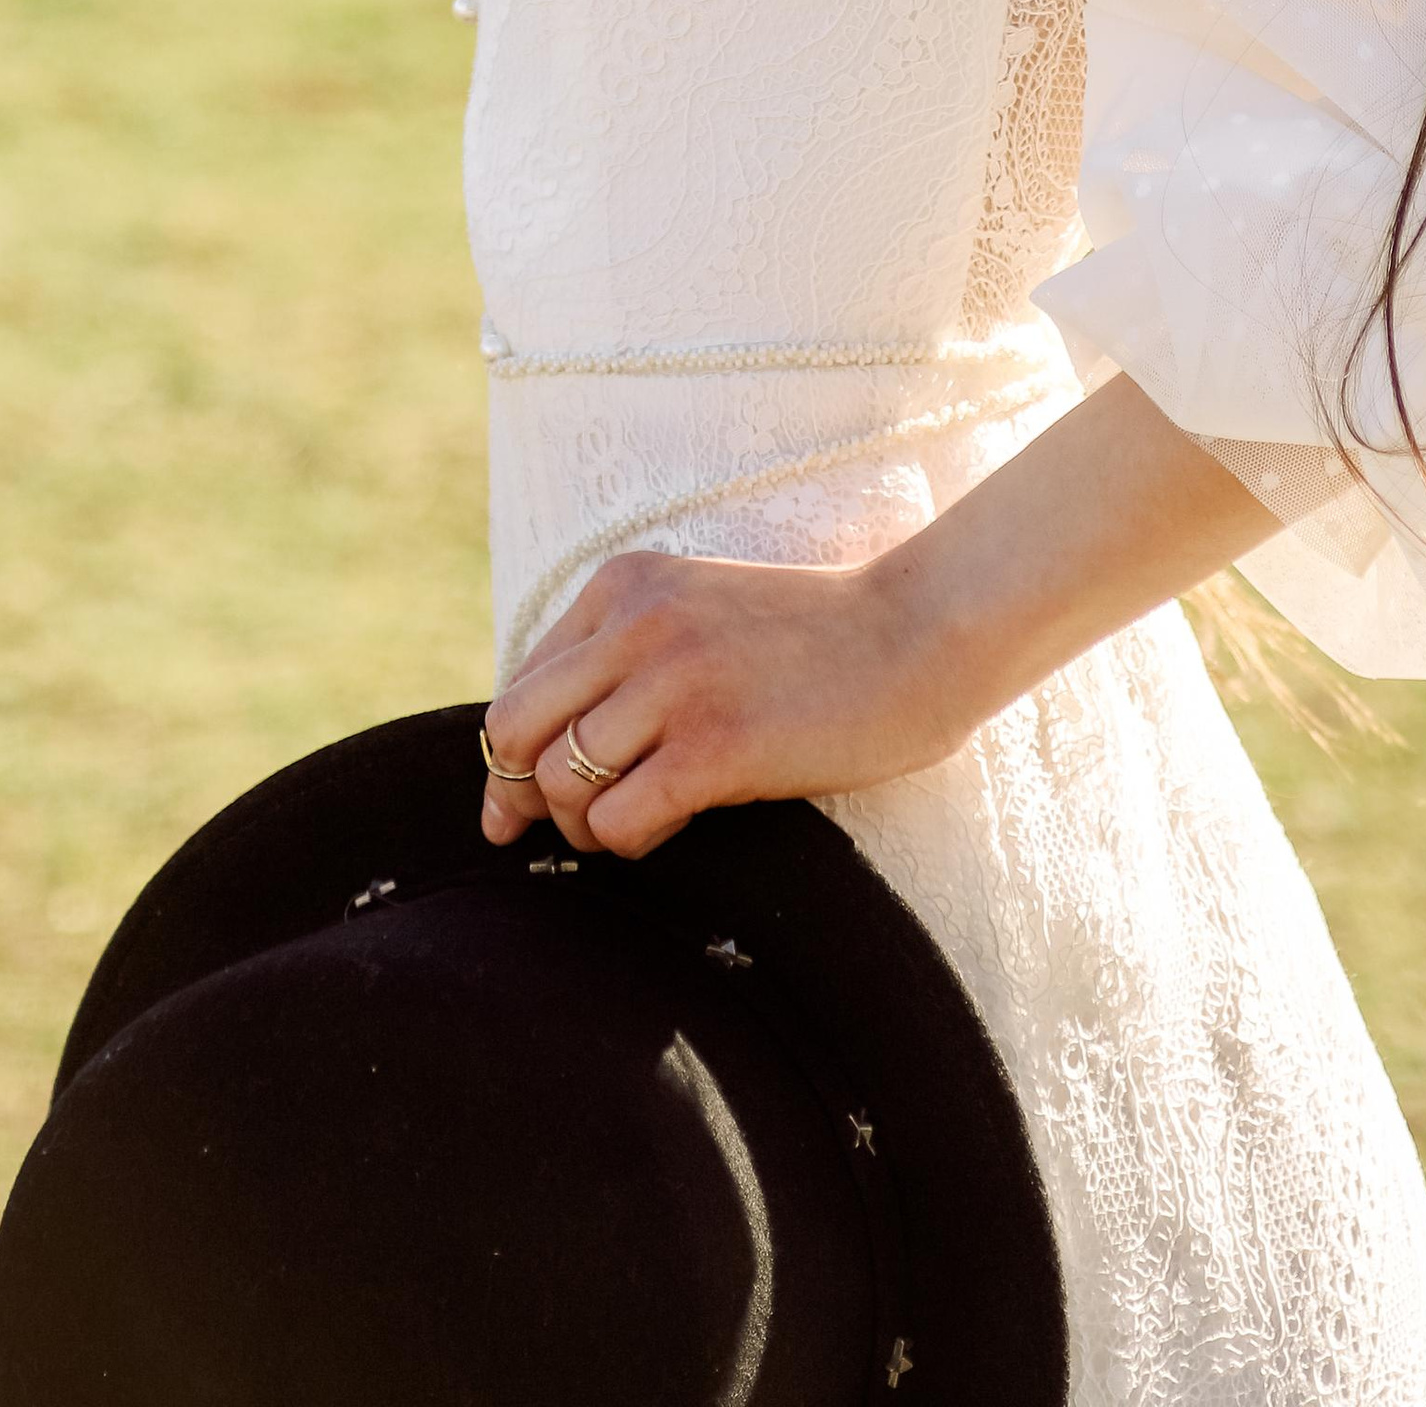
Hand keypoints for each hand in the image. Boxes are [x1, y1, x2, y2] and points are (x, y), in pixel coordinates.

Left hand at [477, 375, 1284, 857]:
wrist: (918, 634)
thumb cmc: (813, 638)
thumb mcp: (698, 610)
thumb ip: (624, 653)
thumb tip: (538, 751)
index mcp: (624, 583)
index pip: (522, 680)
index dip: (507, 753)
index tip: (510, 804)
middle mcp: (635, 625)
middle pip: (516, 729)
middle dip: (520, 793)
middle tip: (548, 832)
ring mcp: (674, 684)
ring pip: (558, 780)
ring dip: (579, 824)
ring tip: (624, 827)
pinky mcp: (715, 748)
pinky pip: (618, 820)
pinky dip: (625, 842)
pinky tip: (664, 831)